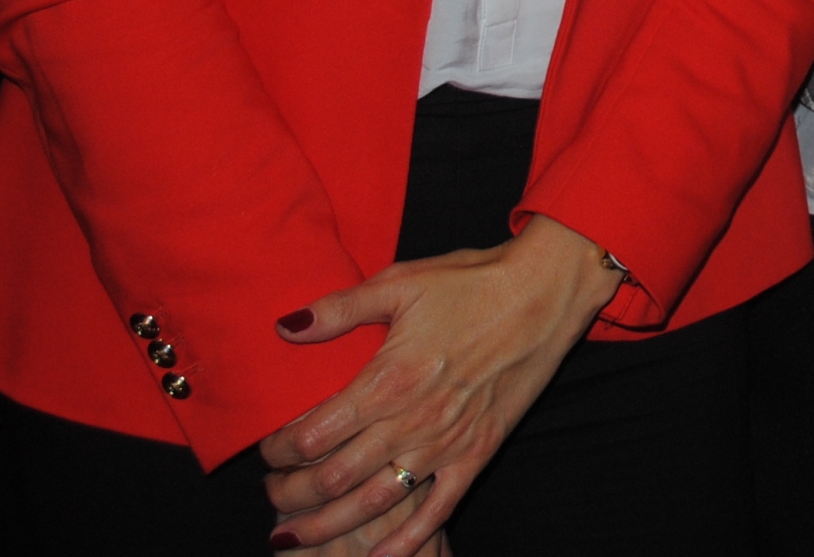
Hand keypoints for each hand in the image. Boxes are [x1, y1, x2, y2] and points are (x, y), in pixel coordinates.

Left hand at [261, 214, 619, 554]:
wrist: (545, 293)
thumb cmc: (473, 282)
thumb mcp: (402, 281)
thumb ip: (341, 309)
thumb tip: (285, 325)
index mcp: (388, 378)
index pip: (315, 433)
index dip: (280, 450)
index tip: (268, 451)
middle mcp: (413, 420)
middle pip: (334, 477)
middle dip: (292, 494)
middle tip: (272, 495)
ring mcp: (446, 443)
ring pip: (374, 501)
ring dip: (328, 525)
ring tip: (296, 534)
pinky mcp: (477, 453)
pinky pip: (437, 510)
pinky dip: (406, 540)